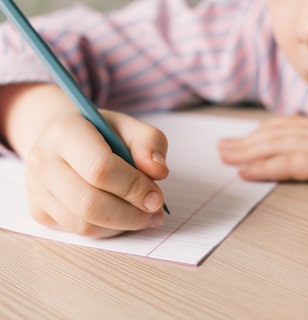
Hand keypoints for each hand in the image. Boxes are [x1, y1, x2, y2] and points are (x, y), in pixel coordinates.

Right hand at [1, 84, 168, 237]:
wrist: (62, 139)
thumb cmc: (101, 133)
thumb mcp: (130, 127)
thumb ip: (150, 142)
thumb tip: (159, 171)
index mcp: (66, 132)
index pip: (100, 169)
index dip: (133, 187)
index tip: (157, 197)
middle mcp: (43, 160)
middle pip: (89, 204)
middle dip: (130, 214)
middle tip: (155, 212)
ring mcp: (37, 189)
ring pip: (83, 224)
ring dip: (122, 225)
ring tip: (145, 216)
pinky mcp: (39, 211)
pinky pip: (78, 232)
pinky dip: (107, 230)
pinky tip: (122, 217)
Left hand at [218, 109, 307, 187]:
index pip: (289, 127)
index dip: (264, 131)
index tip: (246, 135)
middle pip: (274, 135)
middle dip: (246, 142)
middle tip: (222, 147)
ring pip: (274, 147)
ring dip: (245, 152)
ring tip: (223, 156)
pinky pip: (288, 164)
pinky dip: (263, 167)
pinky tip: (245, 171)